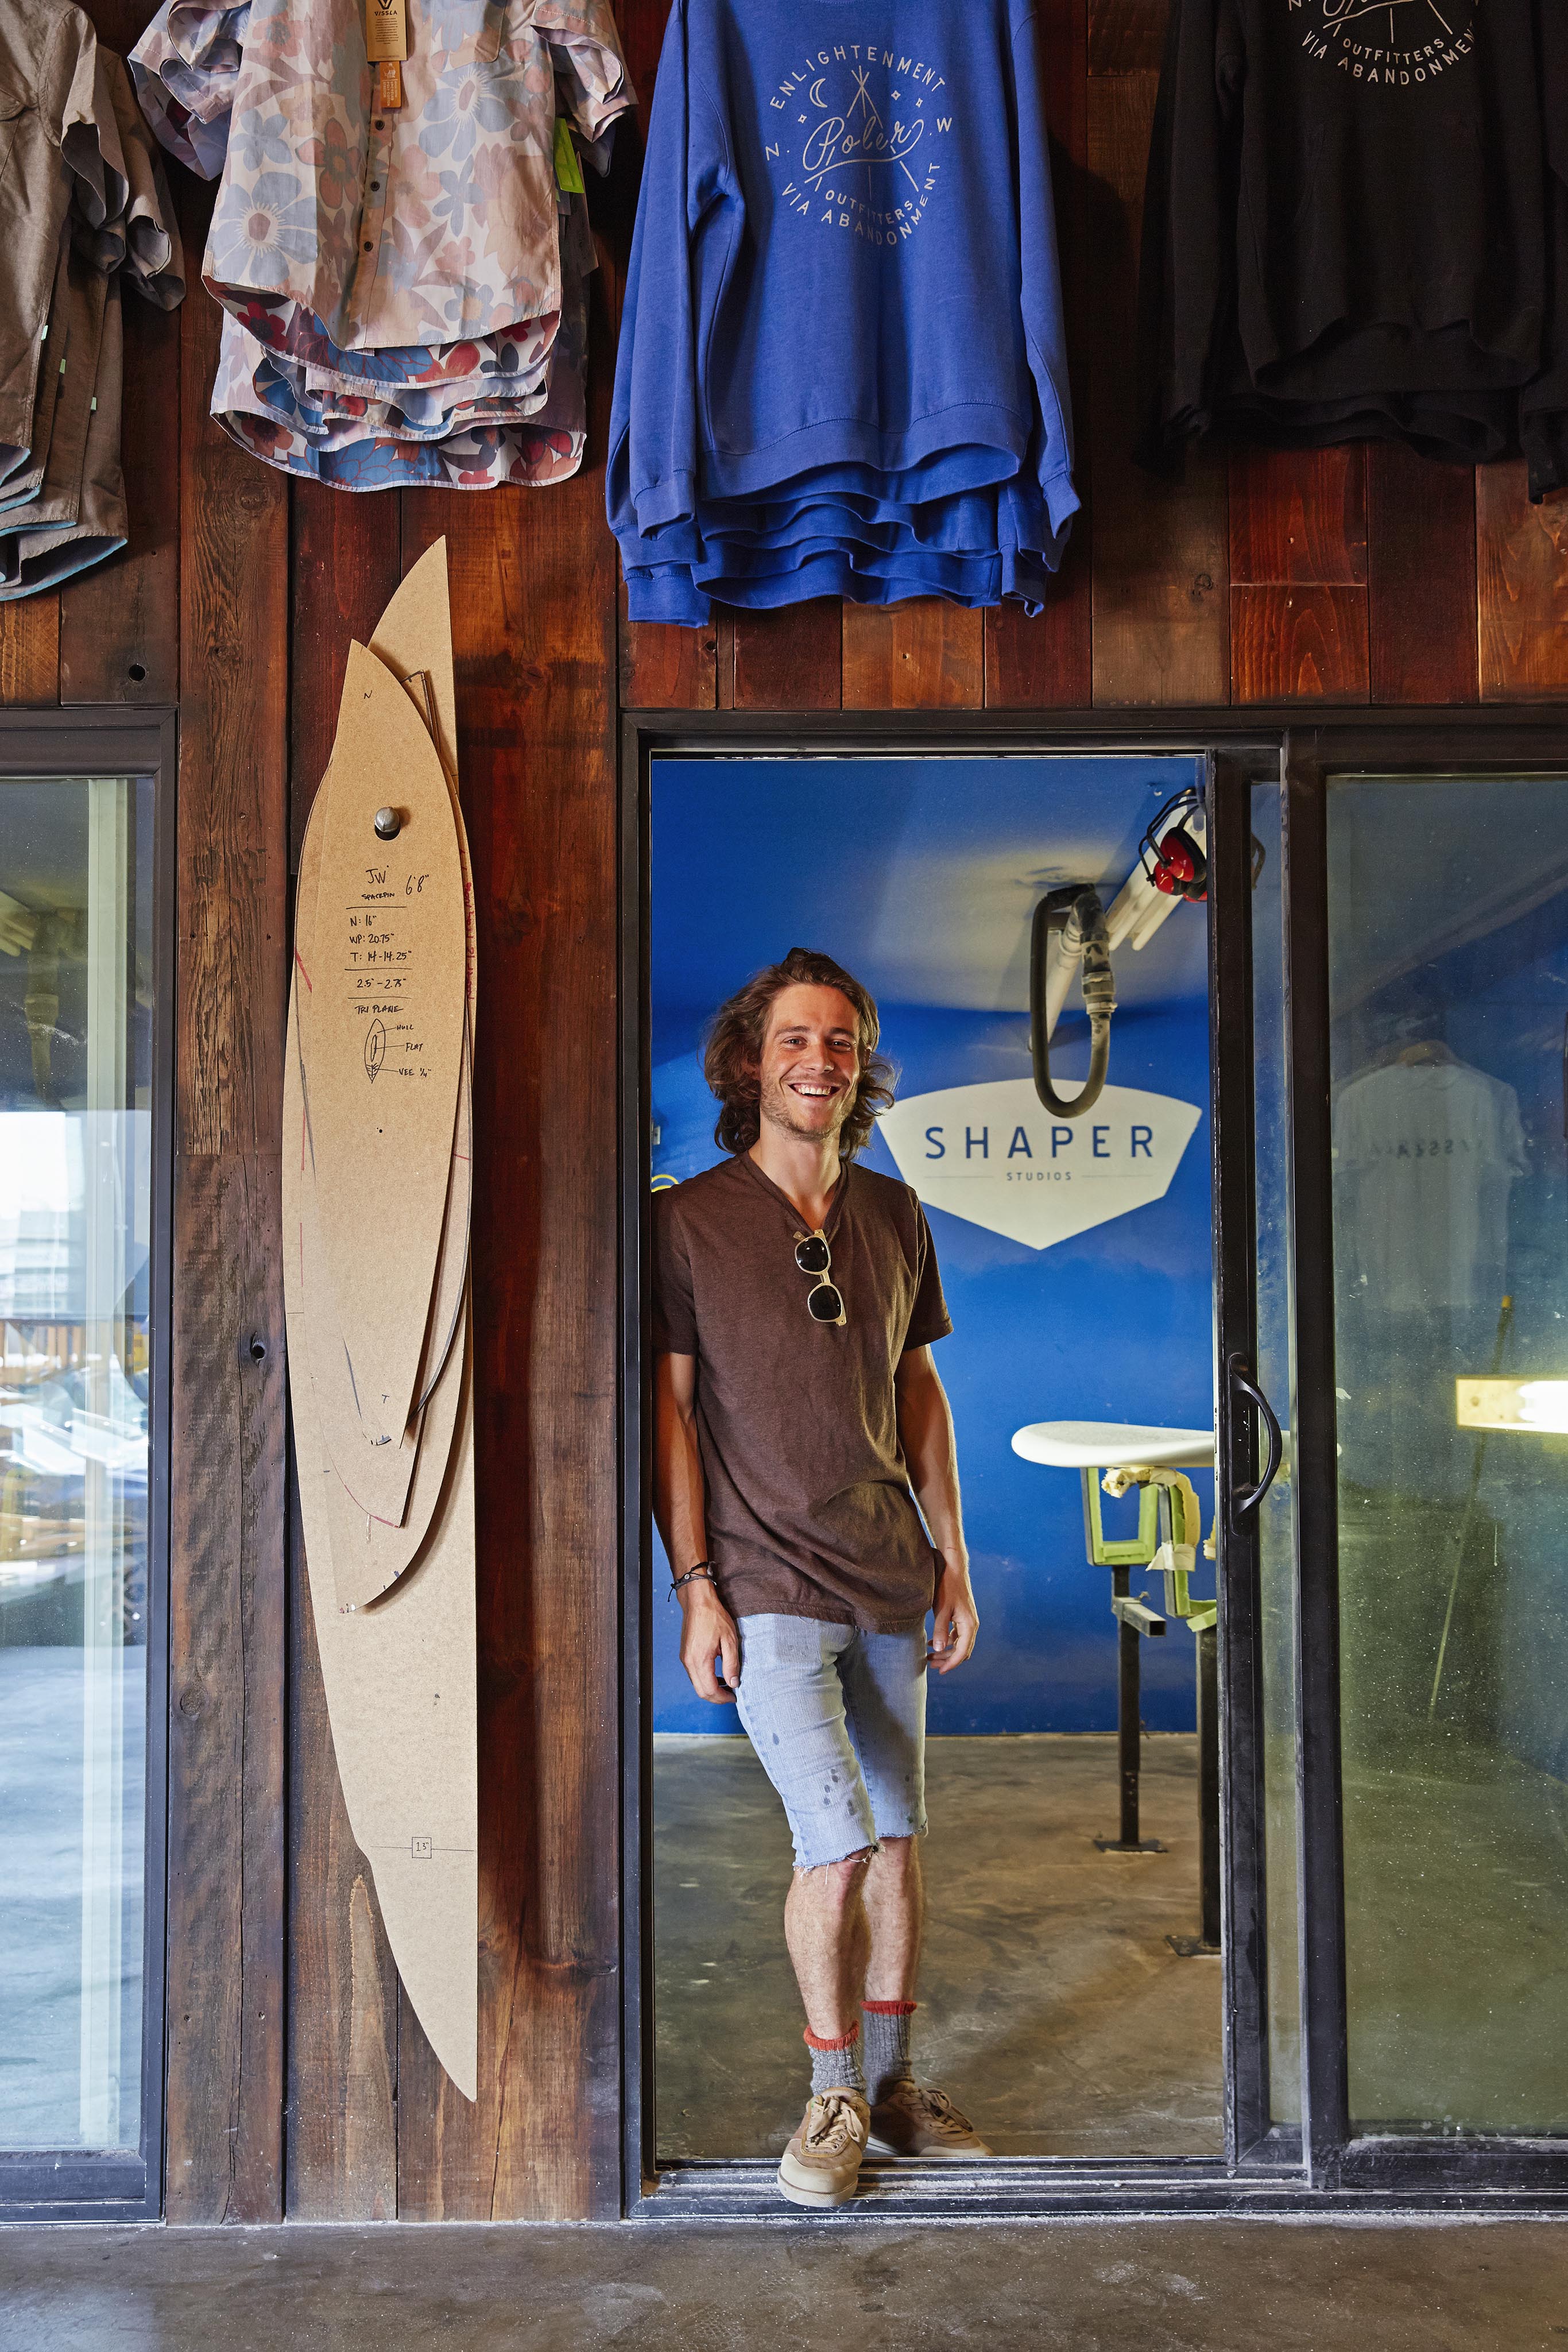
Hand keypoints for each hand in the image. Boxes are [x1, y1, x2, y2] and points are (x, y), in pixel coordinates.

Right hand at [679, 1585, 739, 1702]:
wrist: (698, 1602)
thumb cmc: (714, 1617)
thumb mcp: (730, 1640)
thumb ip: (731, 1664)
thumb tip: (734, 1683)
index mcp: (700, 1659)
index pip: (710, 1690)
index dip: (723, 1698)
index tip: (734, 1697)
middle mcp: (689, 1662)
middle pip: (701, 1691)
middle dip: (716, 1697)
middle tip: (731, 1695)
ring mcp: (685, 1659)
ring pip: (696, 1684)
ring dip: (710, 1689)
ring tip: (726, 1685)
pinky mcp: (685, 1655)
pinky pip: (694, 1675)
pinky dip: (705, 1680)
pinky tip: (716, 1674)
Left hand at [928, 1563, 978, 1673]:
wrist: (954, 1568)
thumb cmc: (948, 1587)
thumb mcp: (941, 1609)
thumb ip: (939, 1630)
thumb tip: (938, 1649)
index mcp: (969, 1625)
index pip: (961, 1652)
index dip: (951, 1664)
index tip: (940, 1671)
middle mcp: (971, 1625)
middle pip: (962, 1651)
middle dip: (947, 1660)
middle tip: (931, 1665)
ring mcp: (968, 1621)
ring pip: (959, 1644)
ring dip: (946, 1652)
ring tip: (930, 1656)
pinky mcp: (963, 1616)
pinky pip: (957, 1635)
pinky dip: (947, 1641)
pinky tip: (934, 1643)